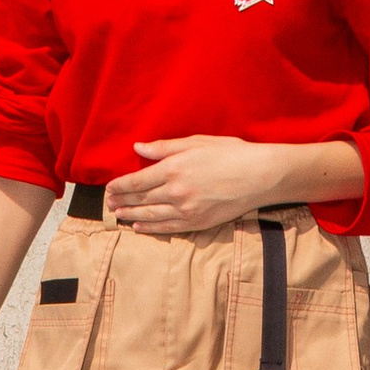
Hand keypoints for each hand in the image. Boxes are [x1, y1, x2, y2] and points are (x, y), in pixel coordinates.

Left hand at [107, 137, 286, 233]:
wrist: (260, 176)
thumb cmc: (231, 153)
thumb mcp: (196, 142)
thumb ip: (164, 147)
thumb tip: (139, 148)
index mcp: (174, 168)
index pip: (137, 181)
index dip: (120, 186)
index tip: (110, 188)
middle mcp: (176, 191)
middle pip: (141, 199)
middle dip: (122, 201)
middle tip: (109, 204)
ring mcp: (187, 209)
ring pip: (150, 215)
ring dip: (131, 216)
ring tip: (119, 215)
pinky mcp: (198, 222)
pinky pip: (167, 227)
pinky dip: (150, 227)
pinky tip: (139, 226)